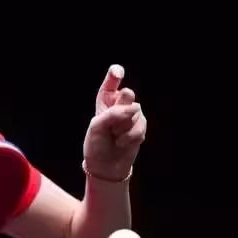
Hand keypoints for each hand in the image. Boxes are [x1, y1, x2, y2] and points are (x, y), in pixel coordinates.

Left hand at [83, 64, 146, 179]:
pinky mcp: (141, 126)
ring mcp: (132, 115)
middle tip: (112, 124)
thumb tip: (136, 108)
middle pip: (127, 94)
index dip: (114, 76)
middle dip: (121, 107)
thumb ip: (113, 113)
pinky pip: (140, 126)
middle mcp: (119, 104)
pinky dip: (130, 137)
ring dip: (123, 128)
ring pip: (135, 112)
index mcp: (104, 101)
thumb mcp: (97, 127)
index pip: (110, 85)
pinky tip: (123, 143)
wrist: (106, 166)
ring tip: (115, 137)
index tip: (117, 72)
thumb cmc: (96, 144)